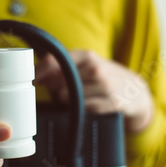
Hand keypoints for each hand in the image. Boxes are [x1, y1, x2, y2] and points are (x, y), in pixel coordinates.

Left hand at [35, 50, 153, 132]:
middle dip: (56, 90)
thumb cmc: (103, 78)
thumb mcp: (85, 67)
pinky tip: (89, 107)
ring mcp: (105, 86)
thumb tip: (34, 76)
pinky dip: (83, 111)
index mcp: (86, 55)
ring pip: (70, 98)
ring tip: (78, 99)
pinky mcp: (113, 103)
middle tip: (64, 92)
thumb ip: (60, 69)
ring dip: (69, 102)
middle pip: (60, 83)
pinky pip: (85, 110)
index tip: (29, 81)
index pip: (54, 60)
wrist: (136, 92)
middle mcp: (95, 68)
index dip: (38, 71)